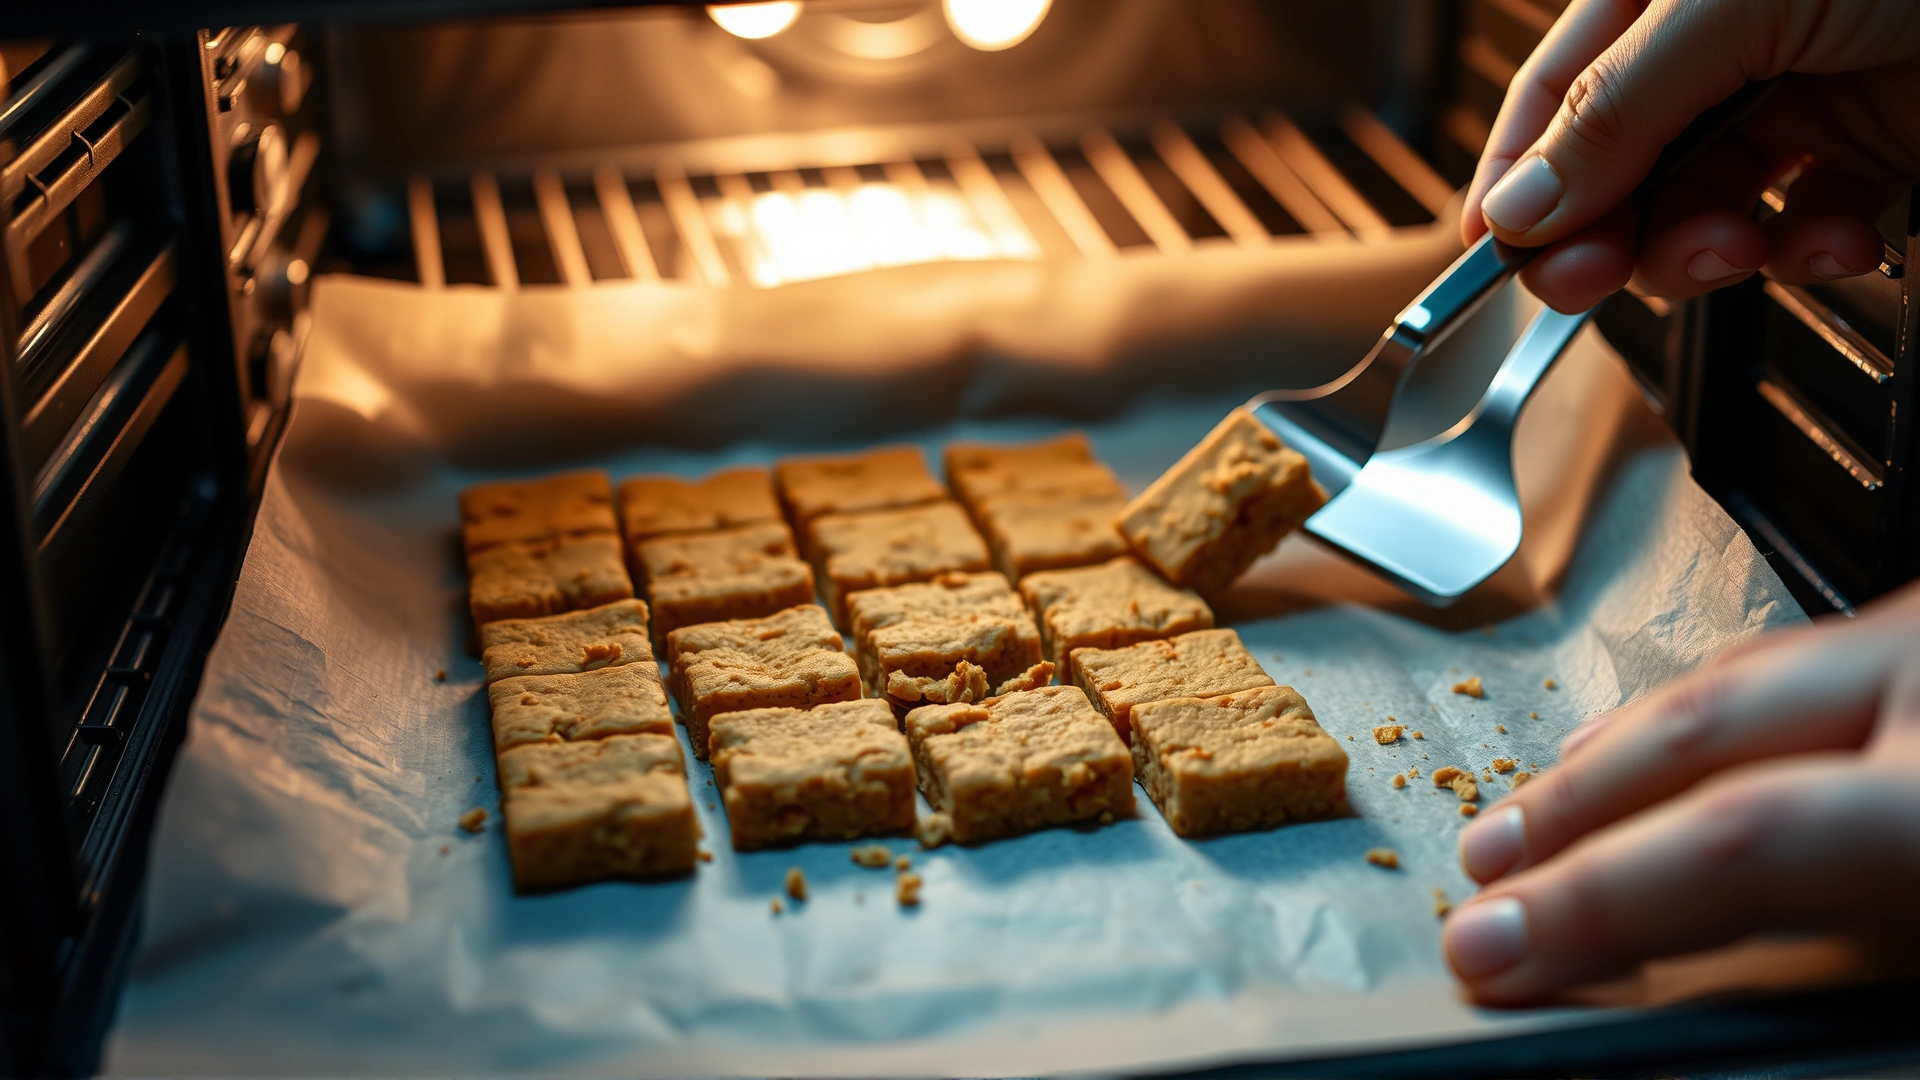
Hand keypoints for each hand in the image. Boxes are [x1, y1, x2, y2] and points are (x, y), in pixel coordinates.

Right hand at [1441, 582, 1919, 1003]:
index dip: (1595, 897)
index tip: (1500, 946)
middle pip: (1706, 728)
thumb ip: (1855, 981)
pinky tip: (1677, 734)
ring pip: (1746, 671)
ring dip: (1623, 750)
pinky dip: (1717, 704)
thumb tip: (1718, 1013)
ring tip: (1542, 812)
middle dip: (1570, 807)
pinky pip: (1809, 652)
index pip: (1735, 839)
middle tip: (1487, 870)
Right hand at [1462, 0, 1919, 312]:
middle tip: (1592, 278)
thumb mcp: (1729, 5)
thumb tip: (1519, 204)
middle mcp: (1717, 49)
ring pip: (1703, 213)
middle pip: (1616, 173)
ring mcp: (1795, 99)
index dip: (1513, 185)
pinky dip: (1812, 249)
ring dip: (1708, 251)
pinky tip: (1835, 233)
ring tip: (1739, 249)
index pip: (1552, 101)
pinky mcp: (1873, 149)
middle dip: (1606, 233)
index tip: (1494, 262)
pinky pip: (1806, 226)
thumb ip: (1618, 109)